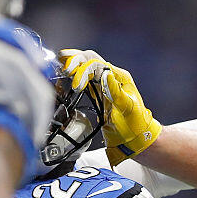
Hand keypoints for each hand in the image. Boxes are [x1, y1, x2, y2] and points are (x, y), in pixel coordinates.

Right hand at [59, 49, 162, 164]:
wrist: (135, 137)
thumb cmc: (135, 124)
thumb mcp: (128, 109)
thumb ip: (117, 92)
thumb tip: (106, 75)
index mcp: (120, 77)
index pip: (98, 65)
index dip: (84, 71)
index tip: (76, 86)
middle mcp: (111, 77)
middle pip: (90, 60)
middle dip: (75, 61)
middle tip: (64, 71)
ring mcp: (103, 84)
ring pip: (85, 67)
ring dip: (72, 66)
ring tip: (60, 70)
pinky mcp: (97, 93)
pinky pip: (84, 79)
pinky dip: (73, 76)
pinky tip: (64, 77)